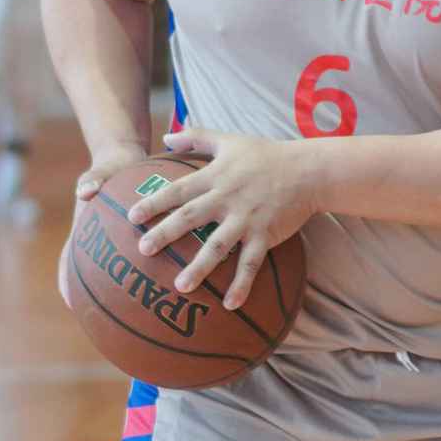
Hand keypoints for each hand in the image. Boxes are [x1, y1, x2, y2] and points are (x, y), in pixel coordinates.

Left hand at [129, 128, 324, 306]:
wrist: (308, 171)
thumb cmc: (266, 155)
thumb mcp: (229, 140)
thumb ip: (196, 137)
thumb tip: (165, 136)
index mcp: (214, 177)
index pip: (178, 190)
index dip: (154, 202)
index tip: (132, 216)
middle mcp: (226, 199)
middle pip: (190, 217)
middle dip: (165, 233)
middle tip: (143, 250)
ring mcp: (246, 219)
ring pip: (217, 246)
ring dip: (199, 267)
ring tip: (180, 286)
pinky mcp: (265, 235)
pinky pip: (250, 263)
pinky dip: (241, 284)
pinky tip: (229, 304)